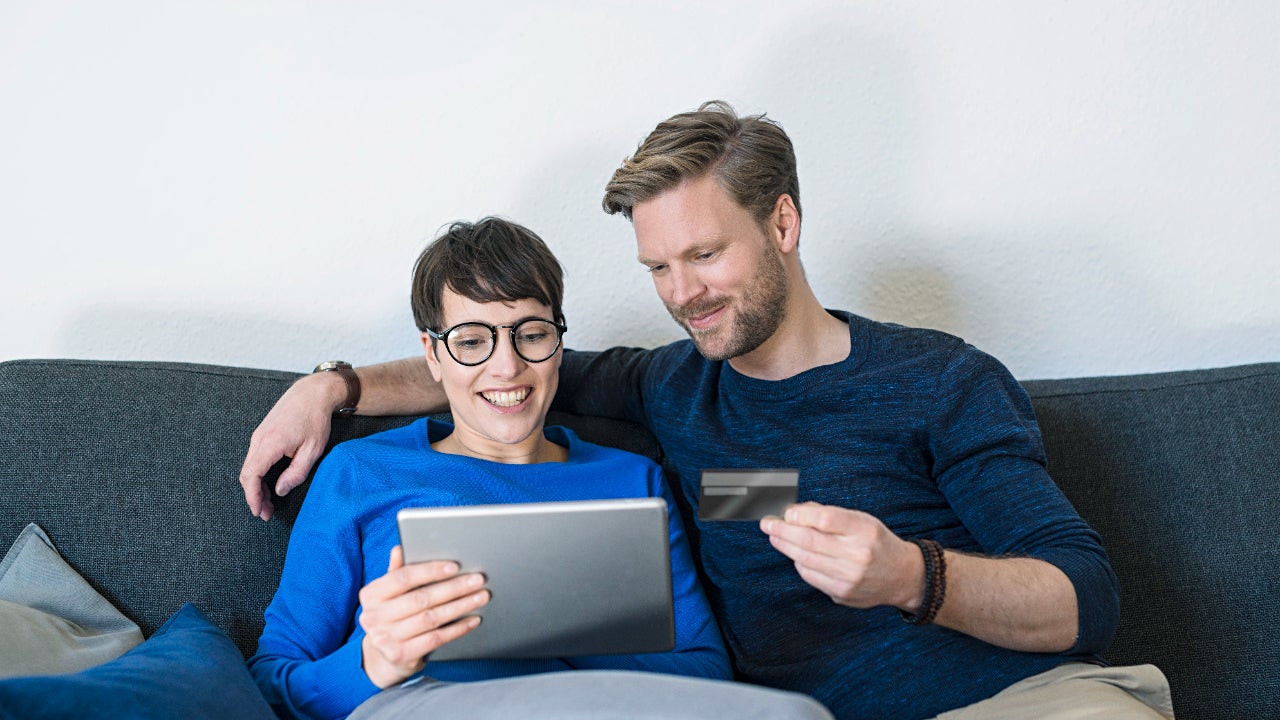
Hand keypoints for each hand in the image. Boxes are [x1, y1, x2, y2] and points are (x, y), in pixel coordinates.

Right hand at [239, 372, 343, 519]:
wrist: (312, 393)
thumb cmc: (315, 419)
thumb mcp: (312, 450)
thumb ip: (296, 473)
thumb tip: (280, 491)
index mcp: (270, 443)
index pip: (251, 476)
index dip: (252, 497)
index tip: (259, 511)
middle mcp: (259, 439)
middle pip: (246, 474)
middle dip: (253, 496)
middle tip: (266, 513)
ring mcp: (259, 436)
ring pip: (249, 467)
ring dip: (256, 486)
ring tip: (268, 503)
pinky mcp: (262, 434)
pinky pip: (255, 459)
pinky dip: (258, 475)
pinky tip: (269, 484)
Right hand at [358, 546, 488, 687]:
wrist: (384, 657)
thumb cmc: (392, 616)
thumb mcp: (389, 594)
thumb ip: (396, 573)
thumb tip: (399, 549)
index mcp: (371, 595)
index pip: (402, 578)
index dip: (430, 571)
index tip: (455, 566)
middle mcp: (373, 617)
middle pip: (421, 598)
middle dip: (454, 588)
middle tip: (478, 580)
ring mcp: (386, 638)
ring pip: (431, 618)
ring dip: (460, 606)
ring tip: (481, 597)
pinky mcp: (400, 656)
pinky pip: (435, 639)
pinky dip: (457, 628)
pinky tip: (473, 620)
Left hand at [760, 502, 923, 611]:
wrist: (902, 576)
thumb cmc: (877, 543)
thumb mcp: (862, 520)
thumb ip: (830, 515)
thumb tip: (796, 512)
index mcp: (865, 530)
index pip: (826, 520)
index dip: (801, 515)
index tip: (786, 512)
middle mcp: (858, 555)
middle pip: (810, 541)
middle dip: (783, 531)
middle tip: (767, 524)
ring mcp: (850, 577)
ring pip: (806, 560)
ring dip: (785, 547)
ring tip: (775, 537)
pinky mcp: (842, 593)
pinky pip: (811, 577)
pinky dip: (799, 564)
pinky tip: (795, 556)